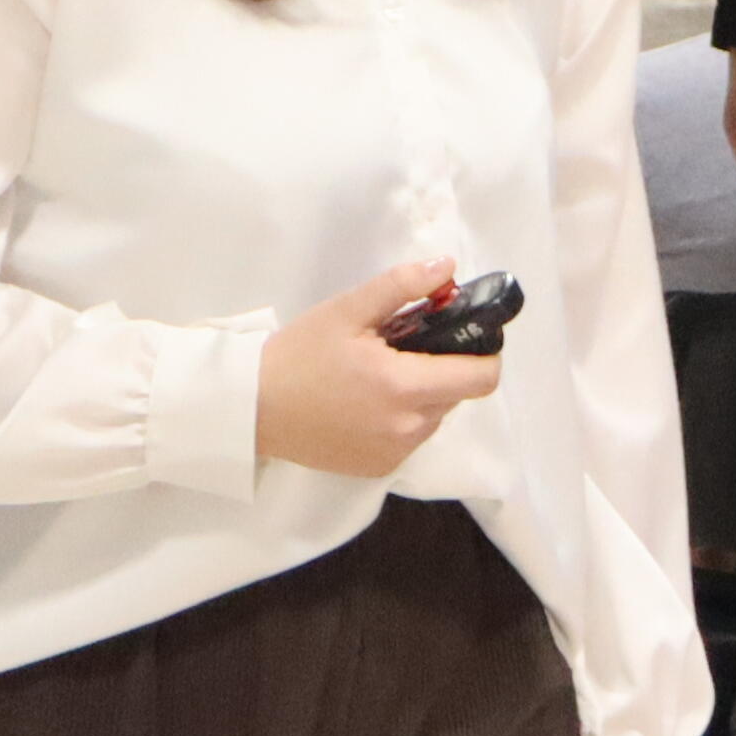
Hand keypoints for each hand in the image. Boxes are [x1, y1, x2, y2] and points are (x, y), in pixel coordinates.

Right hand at [255, 258, 503, 478]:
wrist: (251, 408)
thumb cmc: (298, 354)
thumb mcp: (346, 310)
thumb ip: (402, 286)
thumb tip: (447, 267)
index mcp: (405, 387)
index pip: (482, 378)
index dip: (485, 353)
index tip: (465, 334)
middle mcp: (409, 427)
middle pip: (458, 394)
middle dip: (443, 368)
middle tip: (403, 346)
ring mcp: (396, 453)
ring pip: (435, 417)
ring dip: (422, 394)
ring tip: (378, 374)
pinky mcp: (379, 468)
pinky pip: (410, 438)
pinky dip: (401, 418)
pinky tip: (365, 403)